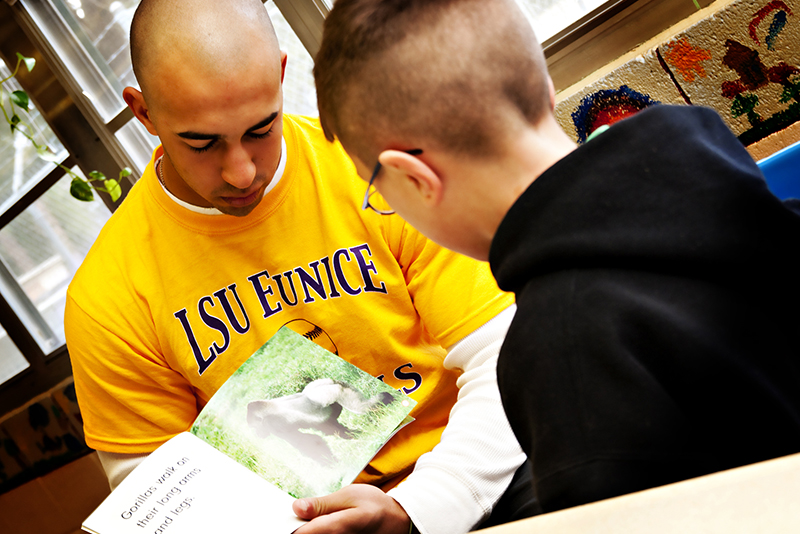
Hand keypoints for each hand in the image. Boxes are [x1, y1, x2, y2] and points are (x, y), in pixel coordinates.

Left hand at [293, 484, 411, 533]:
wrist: (399, 522)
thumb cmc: (376, 506)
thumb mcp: (350, 495)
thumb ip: (322, 504)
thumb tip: (297, 507)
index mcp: (336, 529)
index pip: (301, 533)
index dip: (290, 526)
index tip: (286, 517)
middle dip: (300, 528)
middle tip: (304, 516)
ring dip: (311, 530)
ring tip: (317, 519)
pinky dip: (319, 531)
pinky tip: (323, 525)